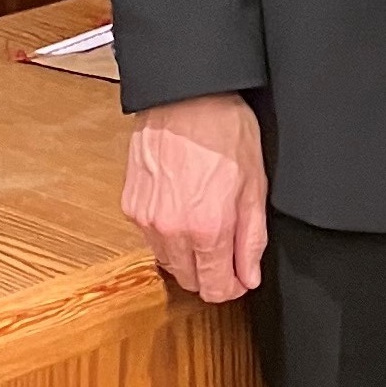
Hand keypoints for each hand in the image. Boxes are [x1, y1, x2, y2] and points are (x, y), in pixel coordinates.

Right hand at [122, 93, 268, 301]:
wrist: (185, 98)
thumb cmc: (224, 132)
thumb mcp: (254, 187)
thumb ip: (252, 239)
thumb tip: (249, 276)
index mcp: (207, 229)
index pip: (215, 288)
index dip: (232, 288)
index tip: (241, 278)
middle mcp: (171, 231)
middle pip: (189, 280)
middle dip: (211, 274)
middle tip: (228, 252)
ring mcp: (146, 220)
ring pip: (168, 262)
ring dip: (188, 257)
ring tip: (206, 226)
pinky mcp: (131, 206)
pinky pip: (150, 238)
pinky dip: (167, 235)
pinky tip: (183, 211)